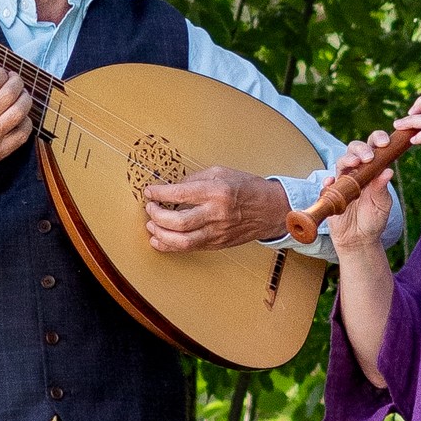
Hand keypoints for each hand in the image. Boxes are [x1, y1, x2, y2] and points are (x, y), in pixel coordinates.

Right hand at [0, 68, 33, 189]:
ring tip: (22, 94)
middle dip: (16, 81)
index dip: (0, 73)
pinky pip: (22, 135)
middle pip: (9, 94)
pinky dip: (26, 122)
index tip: (0, 71)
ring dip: (25, 99)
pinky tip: (22, 116)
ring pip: (19, 112)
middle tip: (15, 79)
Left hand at [141, 166, 288, 251]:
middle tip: (150, 209)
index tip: (149, 192)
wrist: (271, 209)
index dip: (159, 193)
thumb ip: (195, 179)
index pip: (180, 194)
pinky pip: (189, 248)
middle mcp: (216, 213)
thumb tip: (172, 188)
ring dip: (160, 234)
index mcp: (217, 191)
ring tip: (151, 226)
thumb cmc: (247, 188)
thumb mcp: (221, 173)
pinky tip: (160, 239)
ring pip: (182, 241)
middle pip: (178, 221)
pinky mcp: (217, 244)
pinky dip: (170, 245)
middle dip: (156, 216)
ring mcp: (217, 232)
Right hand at [324, 132, 395, 253]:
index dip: (377, 139)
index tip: (385, 143)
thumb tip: (388, 171)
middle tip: (368, 157)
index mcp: (373, 169)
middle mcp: (357, 171)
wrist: (359, 239)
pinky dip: (328, 182)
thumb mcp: (382, 204)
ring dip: (347, 160)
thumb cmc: (374, 219)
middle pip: (354, 149)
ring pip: (341, 162)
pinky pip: (327, 184)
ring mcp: (343, 181)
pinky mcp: (331, 193)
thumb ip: (382, 188)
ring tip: (354, 164)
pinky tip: (331, 183)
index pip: (373, 147)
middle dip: (360, 148)